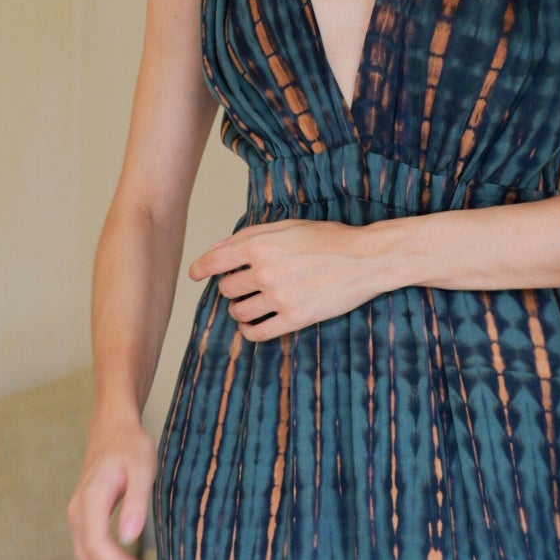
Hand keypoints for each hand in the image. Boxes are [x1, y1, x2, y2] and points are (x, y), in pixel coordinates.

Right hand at [67, 420, 162, 559]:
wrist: (112, 431)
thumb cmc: (129, 446)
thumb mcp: (142, 468)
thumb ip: (137, 502)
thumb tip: (130, 538)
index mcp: (89, 501)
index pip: (98, 547)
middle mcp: (77, 516)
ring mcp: (78, 523)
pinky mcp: (85, 527)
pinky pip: (92, 559)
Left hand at [189, 219, 391, 339]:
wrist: (365, 259)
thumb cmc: (328, 238)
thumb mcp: (288, 226)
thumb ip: (251, 234)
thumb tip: (217, 247)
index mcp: (260, 245)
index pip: (215, 260)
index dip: (200, 269)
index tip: (195, 275)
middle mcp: (265, 271)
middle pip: (226, 288)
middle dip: (231, 287)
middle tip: (245, 285)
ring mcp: (279, 297)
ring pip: (238, 311)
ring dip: (239, 309)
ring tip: (250, 305)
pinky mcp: (294, 318)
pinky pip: (257, 333)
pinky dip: (249, 331)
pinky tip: (253, 325)